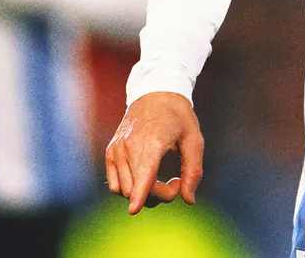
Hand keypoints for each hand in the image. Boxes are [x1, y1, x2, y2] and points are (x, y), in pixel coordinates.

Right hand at [105, 91, 203, 213]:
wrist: (155, 93)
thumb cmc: (178, 117)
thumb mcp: (194, 140)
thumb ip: (193, 171)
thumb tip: (188, 199)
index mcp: (153, 141)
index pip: (144, 172)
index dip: (140, 194)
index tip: (134, 210)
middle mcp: (130, 145)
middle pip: (136, 188)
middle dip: (158, 195)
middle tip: (176, 182)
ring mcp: (117, 149)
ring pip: (123, 190)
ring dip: (143, 194)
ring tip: (161, 178)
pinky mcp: (110, 152)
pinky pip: (114, 184)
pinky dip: (128, 188)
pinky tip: (144, 177)